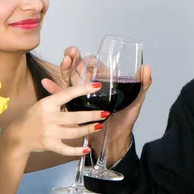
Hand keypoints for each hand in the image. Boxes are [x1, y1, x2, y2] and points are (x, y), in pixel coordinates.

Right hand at [9, 81, 106, 156]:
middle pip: (75, 117)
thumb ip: (56, 95)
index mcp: (47, 104)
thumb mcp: (42, 104)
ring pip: (74, 132)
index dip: (83, 90)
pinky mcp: (50, 145)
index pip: (67, 94)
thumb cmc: (32, 117)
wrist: (17, 136)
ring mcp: (49, 133)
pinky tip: (86, 149)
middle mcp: (48, 118)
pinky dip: (77, 150)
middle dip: (92, 115)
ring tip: (99, 126)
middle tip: (105, 113)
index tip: (97, 86)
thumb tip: (71, 85)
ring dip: (88, 130)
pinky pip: (66, 149)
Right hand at [42, 46, 152, 162]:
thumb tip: (147, 68)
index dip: (88, 58)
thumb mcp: (135, 102)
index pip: (94, 67)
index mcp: (103, 84)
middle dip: (74, 59)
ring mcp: (79, 98)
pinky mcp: (71, 108)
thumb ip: (142, 85)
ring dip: (64, 69)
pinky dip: (53, 89)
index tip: (86, 54)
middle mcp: (89, 89)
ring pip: (68, 80)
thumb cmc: (125, 120)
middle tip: (71, 52)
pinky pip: (60, 98)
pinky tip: (46, 83)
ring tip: (64, 61)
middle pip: (78, 70)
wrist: (114, 142)